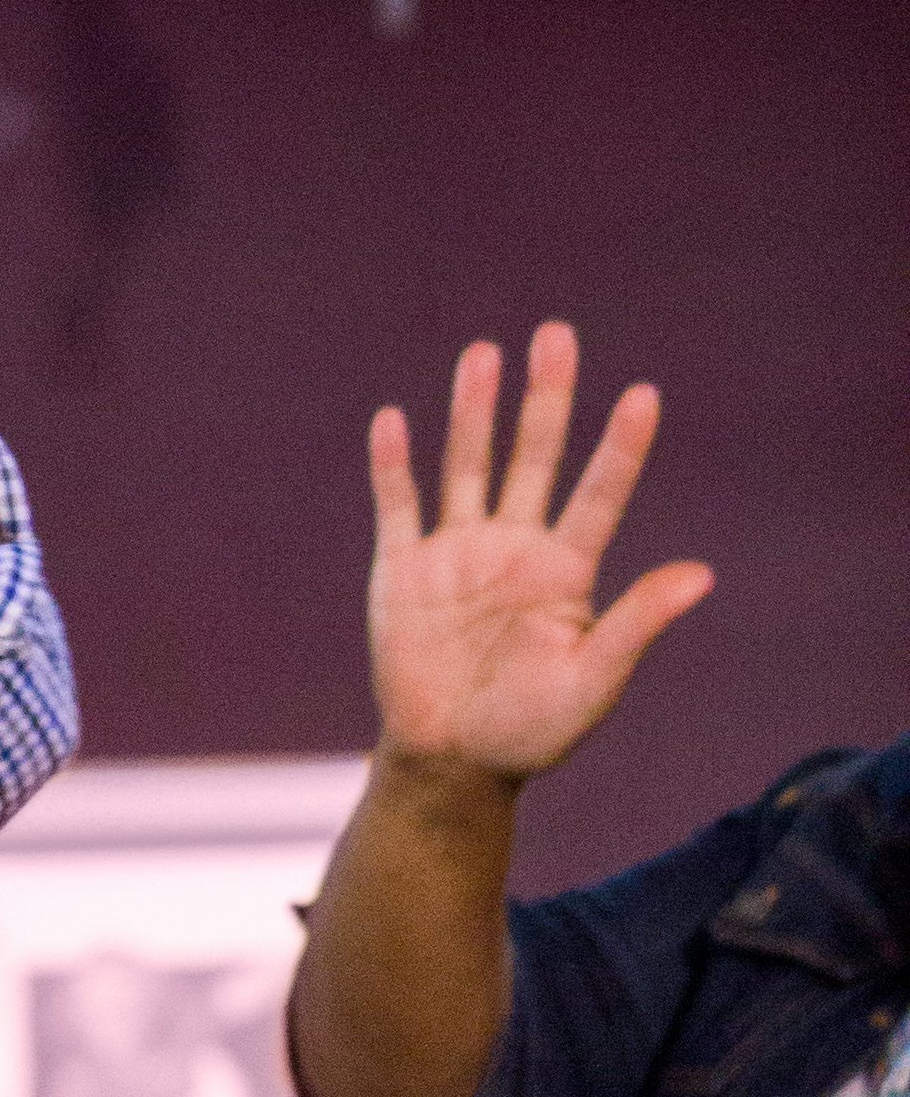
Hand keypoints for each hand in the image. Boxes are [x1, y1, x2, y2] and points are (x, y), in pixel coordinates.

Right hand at [367, 325, 711, 782]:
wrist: (450, 761)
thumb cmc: (531, 730)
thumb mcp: (593, 679)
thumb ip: (637, 622)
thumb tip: (702, 575)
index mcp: (565, 570)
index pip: (600, 493)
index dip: (621, 447)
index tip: (644, 394)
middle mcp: (513, 547)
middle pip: (533, 456)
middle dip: (546, 398)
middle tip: (557, 335)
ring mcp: (456, 553)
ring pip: (467, 465)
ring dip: (474, 411)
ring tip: (484, 352)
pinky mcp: (402, 570)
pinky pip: (398, 506)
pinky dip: (394, 465)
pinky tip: (395, 420)